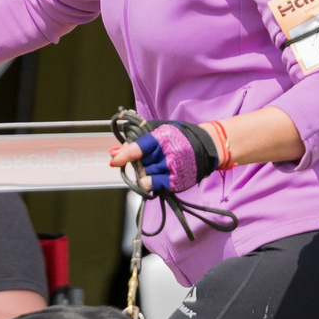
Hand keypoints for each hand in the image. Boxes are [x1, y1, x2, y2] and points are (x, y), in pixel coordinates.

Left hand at [106, 120, 221, 191]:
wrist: (206, 147)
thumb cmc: (179, 137)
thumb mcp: (158, 132)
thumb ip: (135, 142)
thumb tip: (113, 153)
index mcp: (162, 138)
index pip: (138, 149)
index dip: (124, 156)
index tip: (114, 161)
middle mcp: (167, 154)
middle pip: (140, 164)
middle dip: (138, 163)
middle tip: (147, 158)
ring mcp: (172, 169)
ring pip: (144, 176)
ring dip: (143, 173)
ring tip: (154, 166)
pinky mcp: (176, 181)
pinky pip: (153, 186)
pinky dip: (147, 184)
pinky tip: (149, 179)